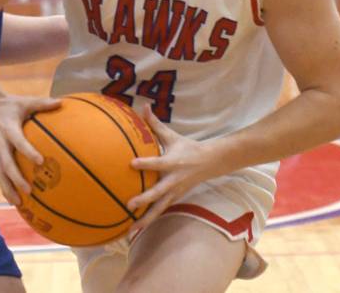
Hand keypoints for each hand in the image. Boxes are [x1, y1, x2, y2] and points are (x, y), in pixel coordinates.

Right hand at [0, 93, 61, 205]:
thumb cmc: (11, 104)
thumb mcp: (25, 101)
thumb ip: (42, 103)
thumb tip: (61, 102)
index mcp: (8, 128)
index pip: (18, 141)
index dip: (28, 151)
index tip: (40, 161)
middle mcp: (0, 142)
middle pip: (6, 163)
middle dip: (16, 178)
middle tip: (29, 190)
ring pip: (0, 173)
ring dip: (8, 188)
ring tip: (18, 203)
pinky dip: (5, 187)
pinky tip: (13, 201)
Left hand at [126, 105, 216, 234]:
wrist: (210, 163)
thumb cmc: (187, 147)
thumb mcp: (172, 135)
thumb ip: (155, 124)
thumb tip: (143, 106)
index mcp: (173, 162)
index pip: (157, 163)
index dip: (145, 164)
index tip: (131, 164)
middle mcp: (173, 180)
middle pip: (158, 192)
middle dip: (144, 199)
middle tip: (129, 204)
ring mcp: (175, 192)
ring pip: (159, 209)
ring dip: (145, 220)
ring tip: (131, 232)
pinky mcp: (174, 199)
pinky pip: (161, 211)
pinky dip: (149, 222)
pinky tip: (136, 231)